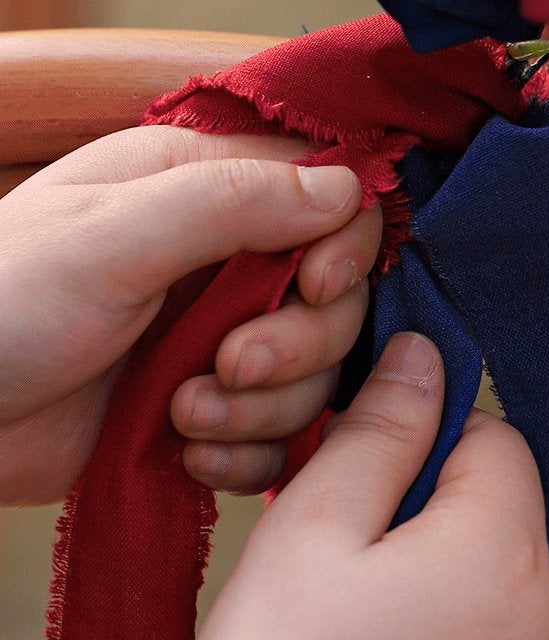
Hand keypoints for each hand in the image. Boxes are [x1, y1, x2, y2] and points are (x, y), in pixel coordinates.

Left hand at [0, 126, 381, 504]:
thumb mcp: (111, 238)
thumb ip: (231, 204)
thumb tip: (346, 187)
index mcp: (195, 185)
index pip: (326, 195)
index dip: (340, 245)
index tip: (312, 288)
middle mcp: (215, 258)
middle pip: (331, 296)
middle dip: (296, 342)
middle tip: (228, 365)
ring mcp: (208, 340)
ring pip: (311, 374)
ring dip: (263, 406)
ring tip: (184, 416)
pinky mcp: (197, 413)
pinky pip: (273, 438)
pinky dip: (244, 455)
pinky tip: (187, 455)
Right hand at [164, 331, 548, 639]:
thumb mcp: (314, 522)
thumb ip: (382, 428)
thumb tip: (427, 355)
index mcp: (505, 553)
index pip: (498, 441)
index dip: (423, 438)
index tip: (354, 476)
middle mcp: (544, 624)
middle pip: (503, 516)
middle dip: (432, 510)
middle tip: (340, 554)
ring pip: (495, 589)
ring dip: (439, 582)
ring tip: (348, 628)